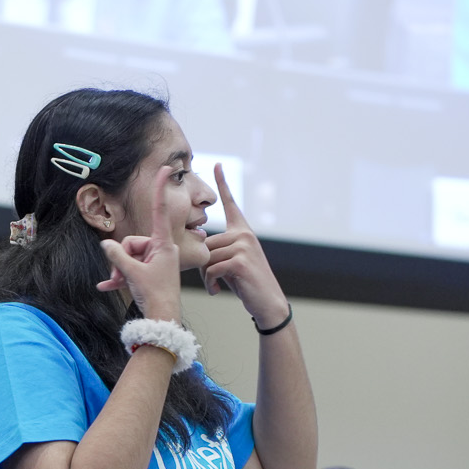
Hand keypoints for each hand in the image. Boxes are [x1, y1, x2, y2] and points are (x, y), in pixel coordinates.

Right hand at [96, 174, 182, 322]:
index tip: (169, 167)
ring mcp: (155, 262)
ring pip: (128, 257)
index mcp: (163, 245)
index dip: (160, 189)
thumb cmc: (155, 296)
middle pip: (131, 242)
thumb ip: (116, 256)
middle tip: (120, 276)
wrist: (162, 321)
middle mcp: (160, 250)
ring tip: (118, 284)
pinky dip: (119, 278)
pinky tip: (105, 287)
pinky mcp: (150, 274)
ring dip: (120, 271)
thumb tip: (105, 244)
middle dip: (121, 258)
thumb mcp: (132, 273)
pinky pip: (130, 270)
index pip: (160, 211)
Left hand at [203, 164, 286, 327]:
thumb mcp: (231, 262)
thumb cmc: (247, 284)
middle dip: (203, 266)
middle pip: (206, 243)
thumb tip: (201, 245)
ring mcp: (243, 246)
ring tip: (216, 287)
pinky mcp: (241, 260)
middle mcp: (244, 234)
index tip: (217, 165)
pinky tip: (217, 291)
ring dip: (206, 277)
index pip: (231, 204)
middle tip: (211, 281)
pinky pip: (212, 269)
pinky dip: (210, 283)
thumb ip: (219, 250)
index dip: (223, 184)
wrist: (267, 303)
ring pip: (207, 258)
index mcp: (242, 231)